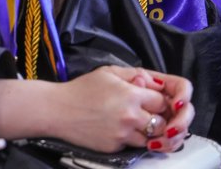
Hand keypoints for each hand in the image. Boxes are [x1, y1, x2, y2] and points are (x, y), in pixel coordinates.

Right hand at [47, 65, 186, 152]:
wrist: (58, 110)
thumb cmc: (82, 89)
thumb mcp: (110, 72)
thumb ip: (136, 74)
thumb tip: (156, 83)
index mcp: (131, 95)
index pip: (162, 101)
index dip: (159, 100)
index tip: (152, 99)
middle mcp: (130, 117)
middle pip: (161, 122)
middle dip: (158, 117)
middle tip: (148, 112)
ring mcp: (122, 135)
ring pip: (150, 138)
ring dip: (147, 131)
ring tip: (134, 121)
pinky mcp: (114, 148)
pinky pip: (133, 146)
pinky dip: (131, 139)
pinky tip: (120, 129)